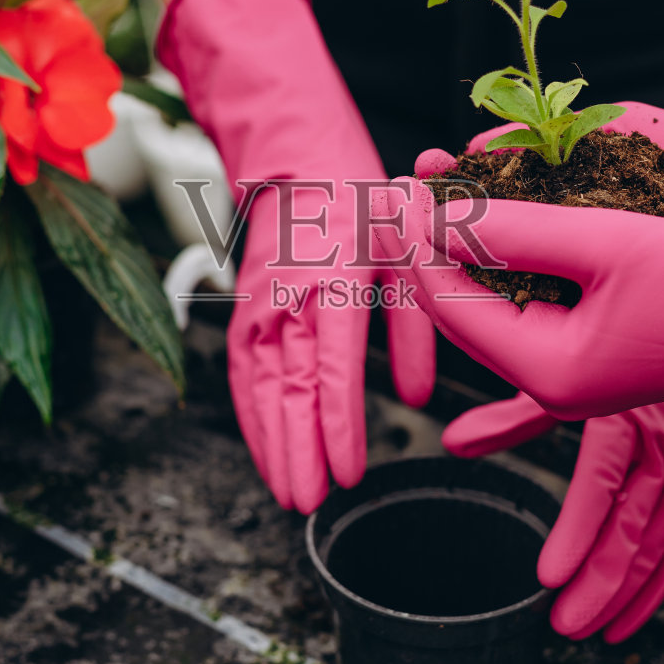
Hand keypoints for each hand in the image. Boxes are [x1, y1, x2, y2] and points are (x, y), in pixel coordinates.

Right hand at [158, 0, 435, 511]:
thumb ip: (417, 326)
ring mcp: (263, 305)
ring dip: (271, 444)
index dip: (337, 423)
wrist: (302, 162)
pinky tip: (264, 453)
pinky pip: (244, 373)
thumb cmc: (367, 203)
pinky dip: (251, 417)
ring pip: (261, 386)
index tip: (348, 471)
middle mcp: (293, 296)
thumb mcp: (410, 252)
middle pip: (289, 386)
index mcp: (338, 278)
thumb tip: (419, 398)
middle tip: (309, 502)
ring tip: (287, 495)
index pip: (334, 365)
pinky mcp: (248, 312)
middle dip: (298, 449)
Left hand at [439, 47, 663, 639]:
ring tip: (439, 184)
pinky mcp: (595, 344)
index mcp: (547, 366)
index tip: (403, 184)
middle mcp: (551, 377)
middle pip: (461, 306)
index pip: (449, 302)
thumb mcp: (607, 240)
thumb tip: (442, 218)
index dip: (419, 240)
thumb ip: (517, 230)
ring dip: (465, 242)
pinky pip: (528, 299)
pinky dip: (505, 257)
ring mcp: (573, 366)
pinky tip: (491, 215)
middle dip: (433, 240)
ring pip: (491, 300)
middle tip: (408, 180)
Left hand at [444, 390, 663, 639]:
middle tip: (563, 623)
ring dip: (625, 593)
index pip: (600, 483)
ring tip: (588, 629)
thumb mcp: (565, 376)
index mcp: (625, 414)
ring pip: (660, 542)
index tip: (549, 577)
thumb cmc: (621, 349)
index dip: (576, 532)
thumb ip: (510, 418)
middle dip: (598, 581)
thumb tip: (453, 444)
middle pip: (633, 525)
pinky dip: (658, 584)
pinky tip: (627, 617)